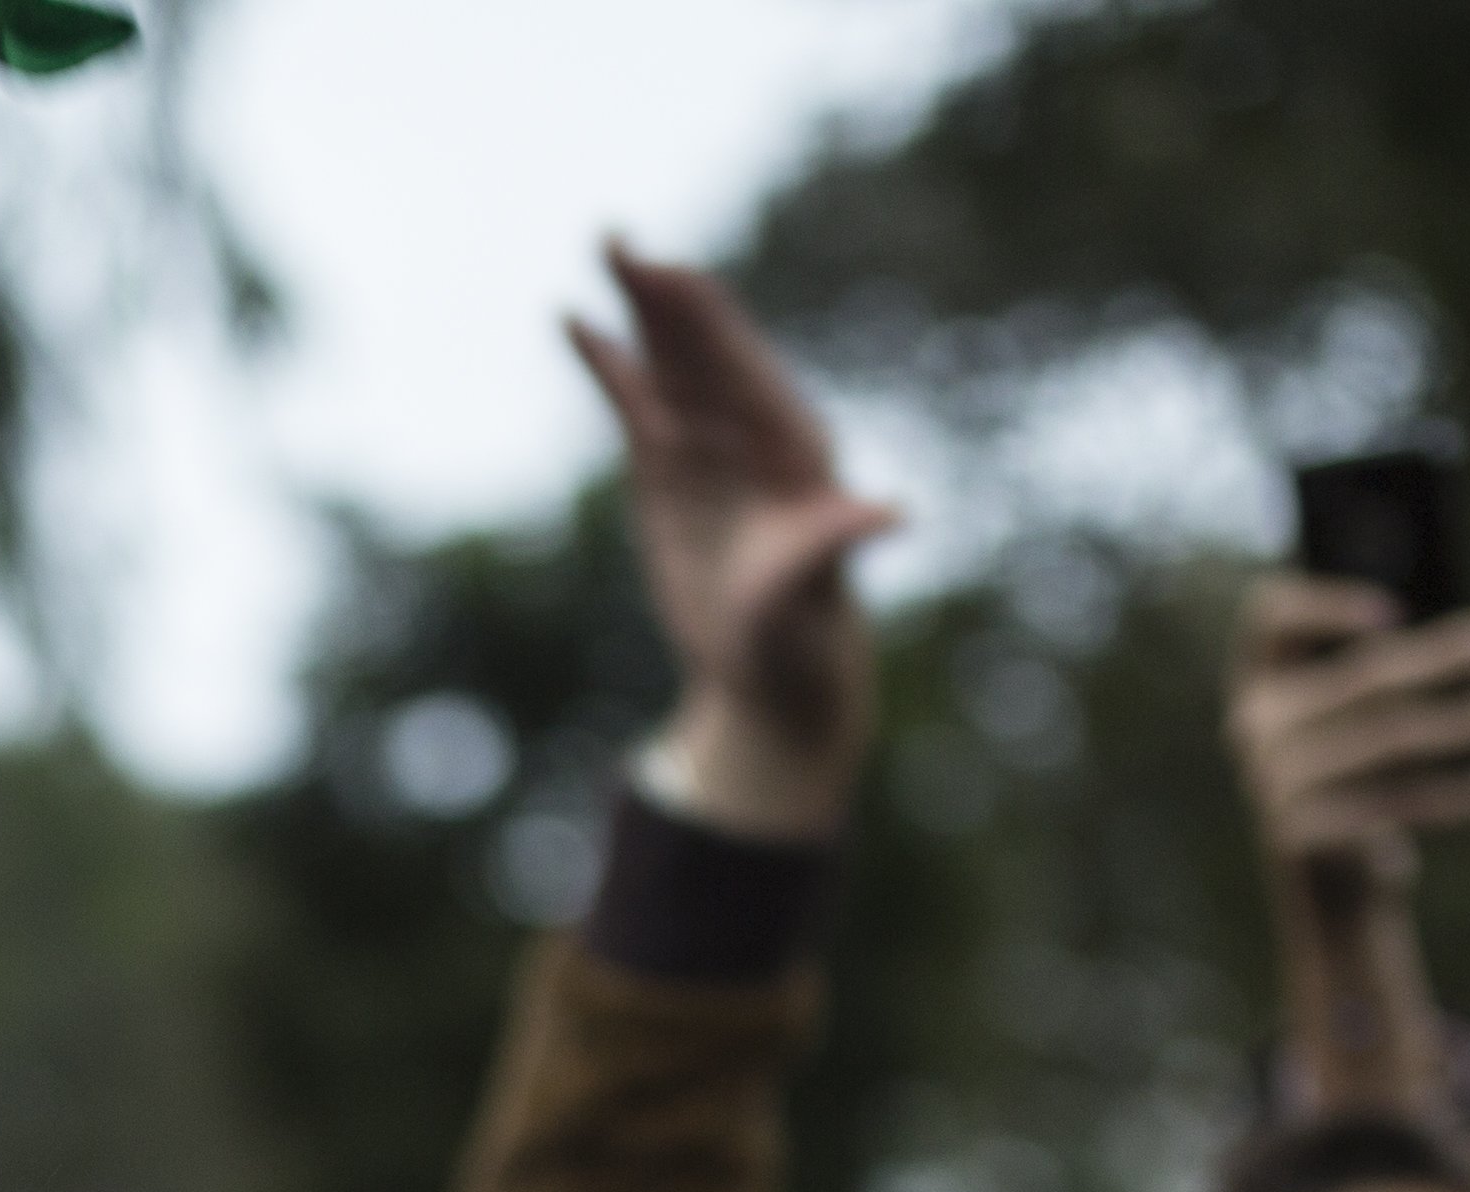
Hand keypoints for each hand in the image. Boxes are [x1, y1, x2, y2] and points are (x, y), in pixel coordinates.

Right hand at [566, 242, 896, 839]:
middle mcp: (751, 431)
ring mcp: (708, 446)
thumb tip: (888, 515)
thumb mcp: (811, 598)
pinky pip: (636, 402)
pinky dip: (611, 364)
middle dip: (663, 293)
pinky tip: (581, 324)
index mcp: (792, 446)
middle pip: (701, 346)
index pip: (740, 365)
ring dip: (639, 309)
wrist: (775, 677)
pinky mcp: (669, 471)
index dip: (702, 319)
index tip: (665, 274)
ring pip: (669, 361)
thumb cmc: (803, 641)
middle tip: (618, 237)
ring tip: (606, 246)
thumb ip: (832, 548)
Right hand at [1225, 567, 1469, 906]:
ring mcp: (1272, 781)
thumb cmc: (1351, 778)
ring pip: (1389, 737)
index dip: (1326, 606)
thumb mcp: (1348, 718)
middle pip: (1363, 677)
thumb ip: (1380, 672)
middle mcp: (1255, 725)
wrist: (1321, 884)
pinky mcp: (1301, 834)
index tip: (1396, 614)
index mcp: (1258, 680)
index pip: (1271, 618)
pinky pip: (1396, 803)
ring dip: (1464, 723)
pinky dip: (1457, 796)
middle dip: (1445, 656)